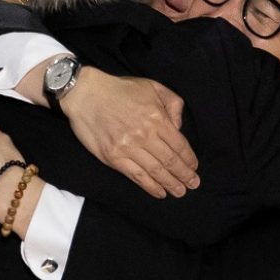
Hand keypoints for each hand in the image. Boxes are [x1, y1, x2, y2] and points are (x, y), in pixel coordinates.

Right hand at [62, 67, 199, 198]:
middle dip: (184, 175)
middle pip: (170, 161)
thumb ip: (173, 104)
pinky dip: (150, 186)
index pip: (180, 145)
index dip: (189, 159)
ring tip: (180, 192)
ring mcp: (128, 148)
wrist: (86, 93)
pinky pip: (136, 176)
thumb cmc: (120, 89)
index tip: (194, 167)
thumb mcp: (153, 86)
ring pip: (155, 171)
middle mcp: (145, 135)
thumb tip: (178, 127)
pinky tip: (159, 192)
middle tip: (193, 184)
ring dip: (170, 184)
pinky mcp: (113, 157)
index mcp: (157, 118)